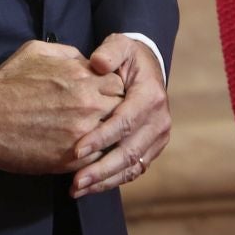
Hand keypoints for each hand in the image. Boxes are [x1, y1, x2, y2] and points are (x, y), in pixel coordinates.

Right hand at [0, 40, 122, 174]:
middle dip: (113, 112)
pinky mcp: (70, 160)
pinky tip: (83, 150)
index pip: (118, 83)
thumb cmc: (6, 84)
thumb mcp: (36, 51)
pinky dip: (95, 155)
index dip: (111, 89)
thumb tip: (87, 60)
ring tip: (94, 134)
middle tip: (100, 116)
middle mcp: (87, 105)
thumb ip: (68, 52)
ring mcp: (81, 134)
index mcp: (82, 77)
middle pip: (121, 109)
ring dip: (107, 135)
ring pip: (113, 136)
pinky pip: (98, 158)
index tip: (102, 94)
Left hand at [69, 34, 170, 196]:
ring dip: (104, 181)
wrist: (147, 68)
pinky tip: (90, 188)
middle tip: (75, 181)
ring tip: (77, 190)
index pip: (125, 122)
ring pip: (131, 166)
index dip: (101, 138)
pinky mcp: (152, 149)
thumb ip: (109, 51)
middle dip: (101, 169)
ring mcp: (158, 138)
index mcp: (151, 96)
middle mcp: (159, 120)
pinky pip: (132, 171)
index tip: (76, 150)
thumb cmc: (127, 57)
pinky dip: (111, 181)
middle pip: (129, 151)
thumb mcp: (119, 45)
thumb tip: (98, 63)